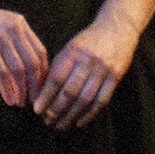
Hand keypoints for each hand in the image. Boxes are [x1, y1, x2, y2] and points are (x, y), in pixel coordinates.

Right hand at [0, 0, 48, 107]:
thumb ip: (14, 39)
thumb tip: (27, 66)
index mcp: (20, 23)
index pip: (40, 51)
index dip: (43, 73)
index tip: (41, 89)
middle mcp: (13, 28)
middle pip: (32, 62)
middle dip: (35, 85)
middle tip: (33, 101)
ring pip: (17, 68)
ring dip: (20, 90)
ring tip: (19, 102)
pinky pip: (0, 71)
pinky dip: (6, 88)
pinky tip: (8, 99)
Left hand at [32, 14, 134, 129]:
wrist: (117, 28)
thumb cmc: (89, 40)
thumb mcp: (71, 47)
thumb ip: (58, 66)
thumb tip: (41, 90)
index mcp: (73, 53)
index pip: (56, 78)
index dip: (46, 95)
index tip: (37, 109)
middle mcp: (88, 61)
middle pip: (70, 91)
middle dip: (56, 109)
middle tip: (46, 121)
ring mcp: (103, 70)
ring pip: (85, 99)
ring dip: (71, 115)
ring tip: (60, 126)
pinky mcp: (115, 77)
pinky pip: (101, 100)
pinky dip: (89, 114)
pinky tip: (79, 122)